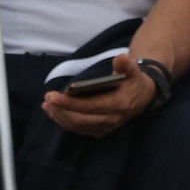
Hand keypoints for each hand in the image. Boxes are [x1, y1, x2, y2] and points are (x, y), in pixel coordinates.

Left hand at [40, 54, 155, 138]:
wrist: (143, 97)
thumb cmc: (134, 81)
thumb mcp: (133, 70)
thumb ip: (127, 64)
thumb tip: (119, 59)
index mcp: (118, 105)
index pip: (89, 107)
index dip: (68, 103)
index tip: (51, 96)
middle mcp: (111, 120)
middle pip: (79, 120)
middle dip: (60, 110)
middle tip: (46, 100)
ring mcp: (105, 128)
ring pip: (77, 126)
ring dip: (59, 117)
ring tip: (46, 106)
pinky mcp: (99, 131)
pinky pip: (78, 129)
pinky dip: (64, 121)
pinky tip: (54, 112)